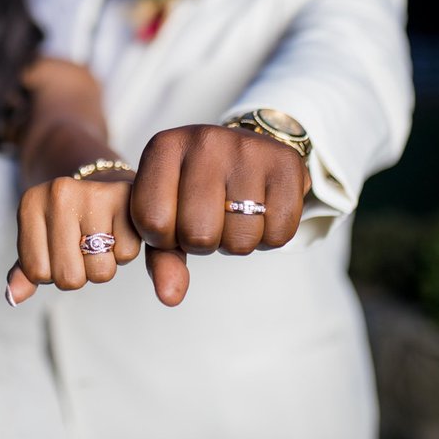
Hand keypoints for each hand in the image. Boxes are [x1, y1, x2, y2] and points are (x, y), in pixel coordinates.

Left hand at [7, 176, 141, 305]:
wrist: (101, 184)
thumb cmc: (67, 221)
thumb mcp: (39, 241)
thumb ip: (26, 271)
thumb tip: (14, 297)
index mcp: (30, 204)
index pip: (37, 273)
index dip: (51, 272)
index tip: (57, 251)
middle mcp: (59, 193)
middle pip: (69, 276)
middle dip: (78, 273)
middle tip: (81, 248)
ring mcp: (92, 193)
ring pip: (100, 271)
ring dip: (101, 266)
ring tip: (99, 241)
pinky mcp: (123, 198)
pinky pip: (126, 255)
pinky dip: (123, 253)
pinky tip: (116, 232)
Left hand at [131, 123, 311, 261]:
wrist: (243, 151)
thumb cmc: (195, 189)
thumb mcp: (168, 213)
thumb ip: (161, 257)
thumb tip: (171, 298)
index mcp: (164, 148)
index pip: (153, 222)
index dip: (165, 238)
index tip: (175, 220)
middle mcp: (204, 141)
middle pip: (199, 235)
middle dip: (204, 242)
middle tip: (211, 219)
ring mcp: (247, 148)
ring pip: (241, 240)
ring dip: (237, 242)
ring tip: (235, 214)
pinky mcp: (286, 162)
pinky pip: (279, 233)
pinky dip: (270, 237)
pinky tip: (262, 211)